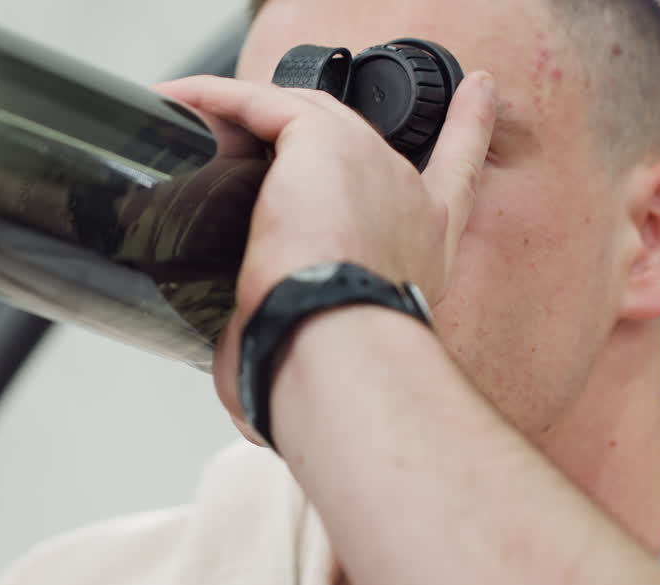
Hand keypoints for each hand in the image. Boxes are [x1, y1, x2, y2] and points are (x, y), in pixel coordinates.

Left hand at [152, 71, 497, 442]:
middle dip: (317, 121)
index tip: (476, 97)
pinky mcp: (320, 145)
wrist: (333, 349)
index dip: (467, 133)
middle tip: (270, 115)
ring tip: (196, 106)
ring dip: (247, 108)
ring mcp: (367, 164)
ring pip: (303, 112)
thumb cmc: (331, 372)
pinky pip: (264, 103)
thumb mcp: (323, 368)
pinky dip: (219, 98)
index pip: (454, 177)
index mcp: (421, 250)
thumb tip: (254, 413)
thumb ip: (300, 370)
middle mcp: (403, 199)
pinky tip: (183, 99)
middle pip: (361, 135)